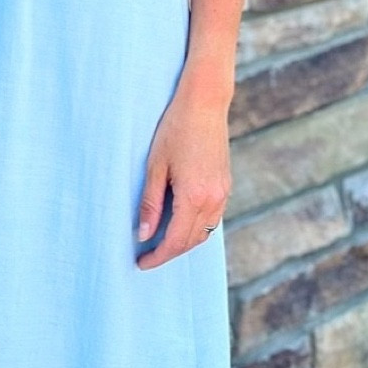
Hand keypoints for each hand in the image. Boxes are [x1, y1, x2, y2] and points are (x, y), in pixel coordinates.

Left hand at [134, 81, 230, 269]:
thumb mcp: (154, 166)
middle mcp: (213, 198)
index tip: (141, 263)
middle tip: (147, 256)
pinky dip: (196, 228)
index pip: (175, 240)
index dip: (158, 256)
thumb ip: (150, 203)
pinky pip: (212, 218)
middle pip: (191, 241)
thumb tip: (143, 234)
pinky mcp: (226, 185)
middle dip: (169, 253)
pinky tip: (180, 223)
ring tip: (160, 243)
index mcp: (194, 195)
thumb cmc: (174, 130)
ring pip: (204, 232)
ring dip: (184, 242)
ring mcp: (223, 192)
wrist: (204, 104)